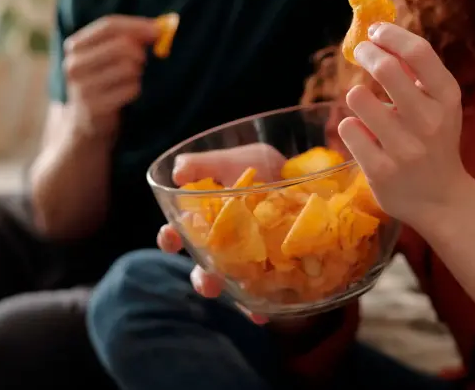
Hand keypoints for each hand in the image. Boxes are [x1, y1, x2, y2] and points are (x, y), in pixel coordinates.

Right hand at [63, 15, 156, 137]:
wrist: (86, 123)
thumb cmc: (105, 82)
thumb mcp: (108, 56)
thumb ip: (130, 38)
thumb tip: (161, 27)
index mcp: (75, 46)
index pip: (109, 25)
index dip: (137, 25)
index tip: (158, 29)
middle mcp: (74, 65)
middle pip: (122, 45)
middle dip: (140, 52)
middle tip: (140, 62)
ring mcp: (82, 87)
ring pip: (129, 67)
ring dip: (137, 73)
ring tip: (129, 80)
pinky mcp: (95, 107)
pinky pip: (131, 88)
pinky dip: (135, 89)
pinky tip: (126, 95)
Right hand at [159, 144, 315, 330]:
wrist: (304, 173)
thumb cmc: (261, 166)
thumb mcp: (235, 160)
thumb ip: (206, 164)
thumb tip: (178, 171)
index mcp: (207, 220)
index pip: (180, 233)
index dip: (171, 238)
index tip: (170, 238)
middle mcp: (225, 245)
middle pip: (205, 268)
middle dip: (203, 278)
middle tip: (207, 283)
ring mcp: (250, 260)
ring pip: (234, 285)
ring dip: (233, 295)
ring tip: (241, 299)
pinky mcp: (276, 269)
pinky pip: (266, 294)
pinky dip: (262, 307)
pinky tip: (263, 314)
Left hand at [338, 23, 470, 228]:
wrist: (441, 199)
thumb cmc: (435, 142)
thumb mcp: (440, 105)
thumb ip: (416, 73)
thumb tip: (379, 34)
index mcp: (447, 98)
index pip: (419, 51)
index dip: (391, 34)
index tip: (376, 31)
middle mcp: (429, 121)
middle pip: (386, 68)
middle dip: (366, 53)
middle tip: (361, 52)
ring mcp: (405, 148)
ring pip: (358, 97)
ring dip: (357, 96)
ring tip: (367, 108)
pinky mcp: (380, 170)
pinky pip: (348, 128)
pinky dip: (352, 127)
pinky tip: (366, 138)